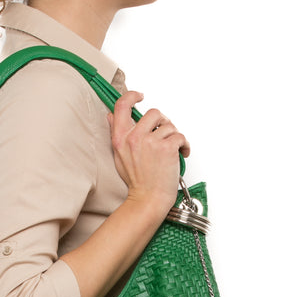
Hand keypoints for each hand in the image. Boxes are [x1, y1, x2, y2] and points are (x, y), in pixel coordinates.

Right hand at [107, 91, 190, 217]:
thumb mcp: (119, 156)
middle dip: (163, 122)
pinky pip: (180, 136)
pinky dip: (184, 145)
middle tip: (165, 134)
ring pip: (169, 125)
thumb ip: (116, 134)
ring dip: (174, 136)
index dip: (132, 96)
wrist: (148, 199)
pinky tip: (182, 153)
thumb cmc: (137, 182)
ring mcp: (151, 142)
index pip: (122, 106)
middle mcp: (134, 138)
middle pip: (153, 113)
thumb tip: (111, 116)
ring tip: (171, 151)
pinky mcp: (167, 148)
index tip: (140, 96)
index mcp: (121, 138)